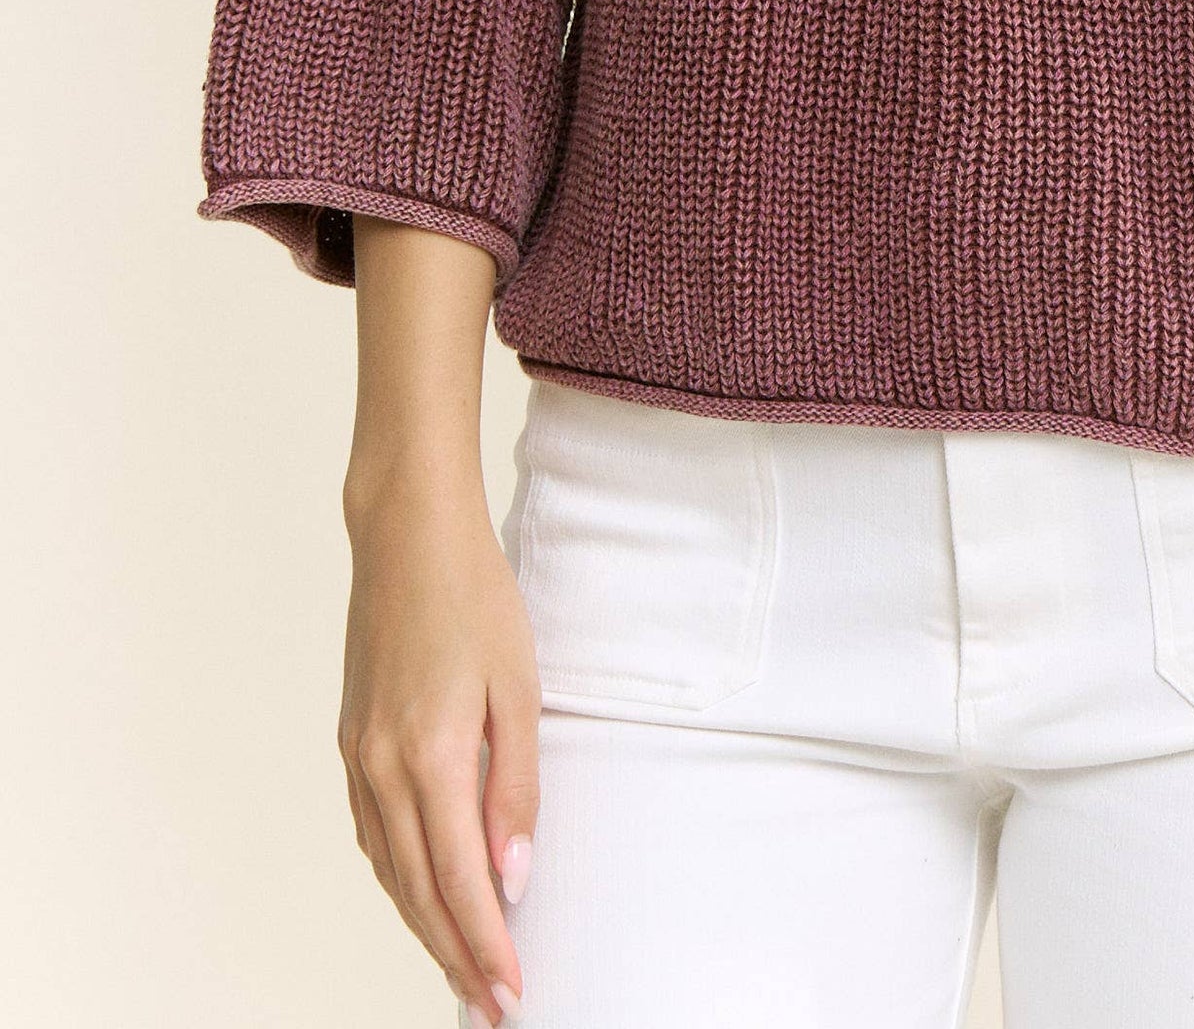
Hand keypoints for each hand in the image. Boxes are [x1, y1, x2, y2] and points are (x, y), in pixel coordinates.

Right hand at [338, 460, 538, 1023]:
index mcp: (432, 755)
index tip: (513, 989)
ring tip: (463, 965)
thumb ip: (516, 788)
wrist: (405, 533)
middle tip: (491, 1003)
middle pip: (419, 891)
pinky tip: (421, 894)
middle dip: (457, 954)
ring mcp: (359, 757)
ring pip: (390, 870)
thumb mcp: (519, 686)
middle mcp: (384, 768)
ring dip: (425, 925)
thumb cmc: (474, 595)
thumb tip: (513, 877)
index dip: (487, 943)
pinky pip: (372, 834)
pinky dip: (398, 879)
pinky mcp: (351, 742)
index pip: (461, 880)